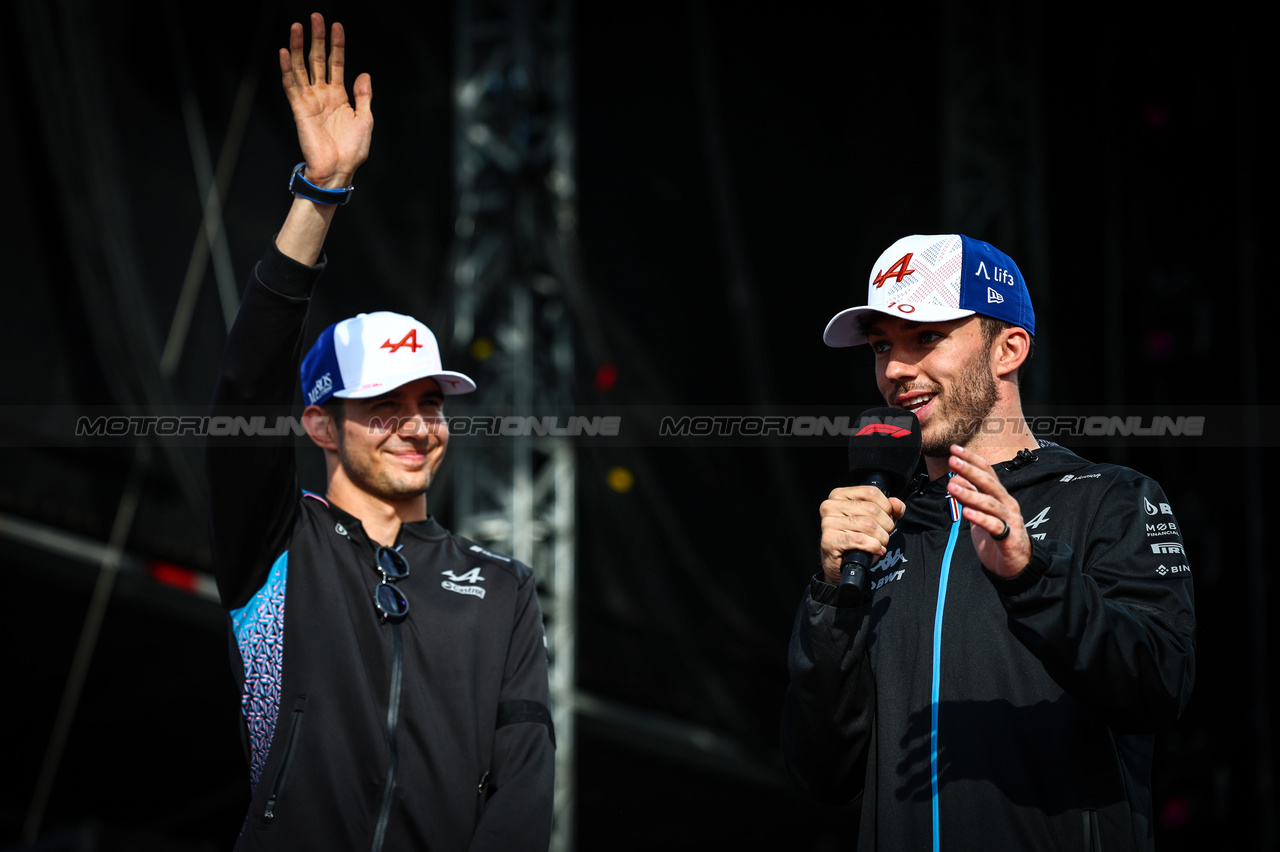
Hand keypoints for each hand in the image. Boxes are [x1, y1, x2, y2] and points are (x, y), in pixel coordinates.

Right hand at [280, 13, 372, 187]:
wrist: (338, 171)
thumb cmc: (352, 151)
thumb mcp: (365, 120)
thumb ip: (364, 96)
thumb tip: (364, 74)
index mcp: (339, 96)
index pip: (336, 63)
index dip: (336, 45)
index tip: (337, 26)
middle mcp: (322, 95)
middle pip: (317, 60)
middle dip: (317, 38)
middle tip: (315, 17)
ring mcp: (309, 100)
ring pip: (301, 68)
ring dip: (299, 47)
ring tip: (297, 27)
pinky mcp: (299, 109)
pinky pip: (291, 86)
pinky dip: (287, 69)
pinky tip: (284, 52)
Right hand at [818, 486, 905, 584]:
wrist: (841, 564)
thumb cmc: (856, 539)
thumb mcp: (875, 520)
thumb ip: (890, 509)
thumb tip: (897, 504)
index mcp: (839, 495)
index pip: (871, 492)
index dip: (887, 507)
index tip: (887, 518)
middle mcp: (830, 506)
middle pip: (872, 509)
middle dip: (886, 525)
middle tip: (884, 535)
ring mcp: (828, 523)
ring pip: (868, 525)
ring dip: (881, 538)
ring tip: (880, 544)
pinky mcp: (829, 540)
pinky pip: (860, 539)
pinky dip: (873, 546)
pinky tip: (876, 550)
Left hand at [946, 444, 1030, 577]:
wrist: (1015, 565)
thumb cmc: (997, 537)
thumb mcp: (980, 513)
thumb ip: (971, 497)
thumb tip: (956, 479)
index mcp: (1000, 496)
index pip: (987, 472)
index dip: (972, 460)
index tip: (954, 449)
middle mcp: (1007, 504)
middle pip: (989, 484)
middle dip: (970, 471)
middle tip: (952, 461)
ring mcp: (1010, 520)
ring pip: (990, 504)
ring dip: (970, 494)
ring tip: (952, 486)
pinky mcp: (1010, 539)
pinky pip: (994, 526)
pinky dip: (980, 519)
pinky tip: (966, 512)